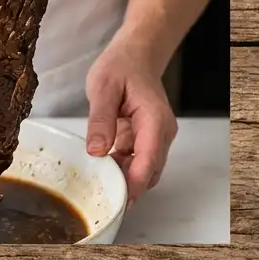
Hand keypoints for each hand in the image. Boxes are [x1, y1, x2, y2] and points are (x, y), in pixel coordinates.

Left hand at [85, 40, 178, 205]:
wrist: (135, 56)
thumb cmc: (121, 67)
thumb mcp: (103, 88)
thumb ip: (100, 120)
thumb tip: (97, 151)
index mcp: (154, 120)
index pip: (148, 160)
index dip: (133, 184)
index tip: (119, 203)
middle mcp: (161, 132)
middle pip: (149, 172)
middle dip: (128, 189)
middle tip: (100, 202)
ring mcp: (156, 137)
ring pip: (144, 170)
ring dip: (124, 181)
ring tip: (97, 187)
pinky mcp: (147, 140)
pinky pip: (136, 162)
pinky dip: (121, 170)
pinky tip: (101, 170)